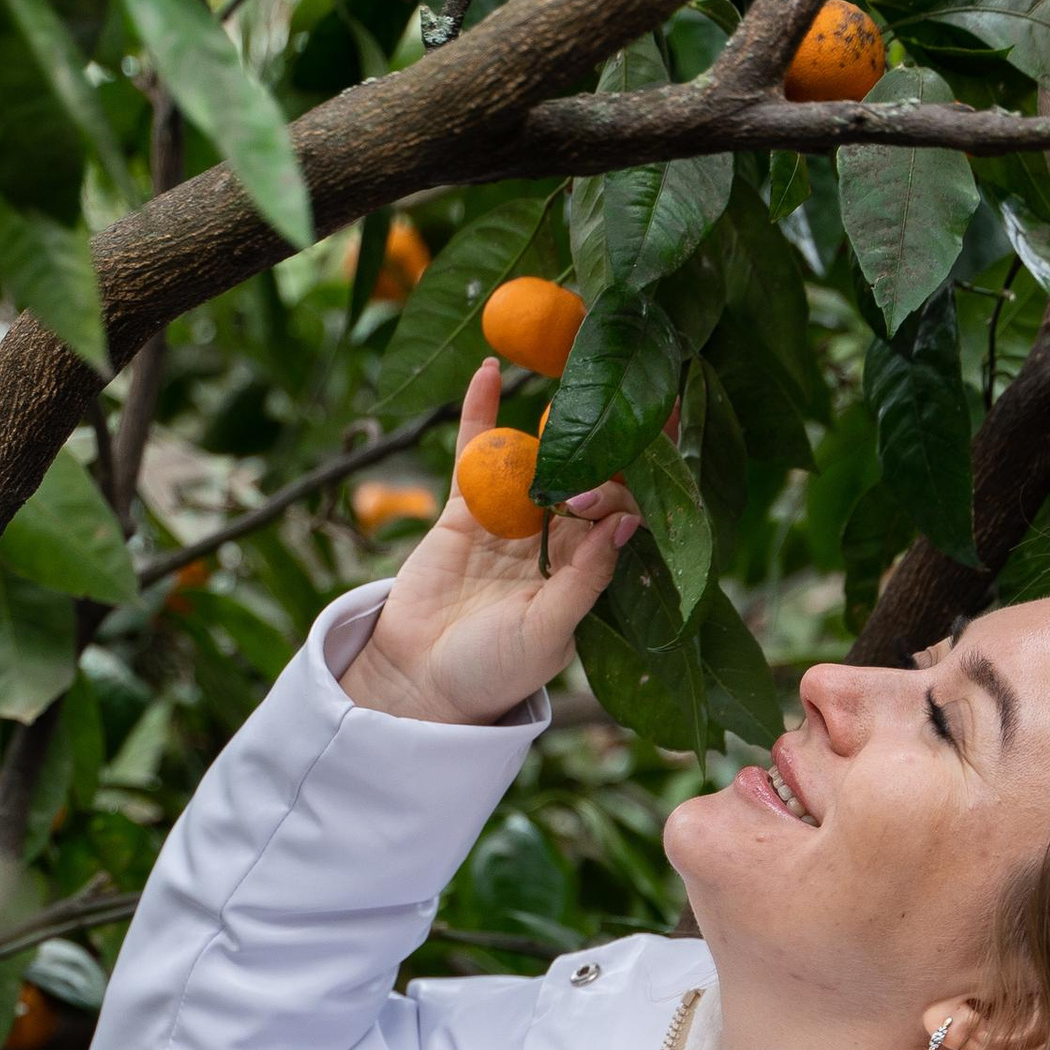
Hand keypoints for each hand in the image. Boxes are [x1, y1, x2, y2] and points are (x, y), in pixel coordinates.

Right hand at [339, 361, 640, 725]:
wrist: (421, 684)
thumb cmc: (494, 672)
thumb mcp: (547, 633)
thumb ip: (586, 580)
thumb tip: (628, 522)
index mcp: (589, 568)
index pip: (621, 511)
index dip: (624, 486)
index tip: (616, 472)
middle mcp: (558, 537)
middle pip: (587, 473)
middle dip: (598, 440)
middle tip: (603, 403)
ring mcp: (512, 518)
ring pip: (537, 455)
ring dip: (552, 415)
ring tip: (571, 364)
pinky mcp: (465, 509)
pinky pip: (476, 453)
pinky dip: (481, 413)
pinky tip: (490, 371)